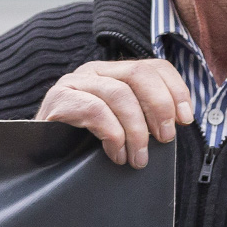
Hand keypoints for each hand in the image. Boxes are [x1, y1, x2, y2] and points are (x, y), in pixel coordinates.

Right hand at [35, 59, 194, 166]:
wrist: (40, 160)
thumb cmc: (85, 145)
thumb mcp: (122, 126)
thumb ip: (145, 116)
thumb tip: (180, 120)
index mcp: (115, 73)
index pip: (154, 66)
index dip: (176, 89)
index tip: (186, 118)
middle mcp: (95, 71)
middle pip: (139, 73)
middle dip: (159, 107)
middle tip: (165, 139)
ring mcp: (74, 83)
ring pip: (119, 94)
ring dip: (136, 130)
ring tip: (138, 158)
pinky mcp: (58, 101)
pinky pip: (95, 110)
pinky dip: (113, 134)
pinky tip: (116, 154)